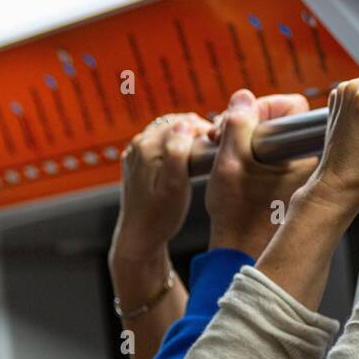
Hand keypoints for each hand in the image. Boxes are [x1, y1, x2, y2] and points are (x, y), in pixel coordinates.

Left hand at [111, 112, 211, 266]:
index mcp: (147, 147)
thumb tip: (184, 125)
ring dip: (188, 133)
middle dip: (198, 128)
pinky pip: (161, 140)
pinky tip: (190, 153)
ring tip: (208, 146)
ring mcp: (136, 151)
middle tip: (219, 143)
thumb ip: (177, 153)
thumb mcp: (174, 187)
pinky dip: (177, 141)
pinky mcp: (138, 160)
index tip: (222, 141)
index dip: (206, 129)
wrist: (140, 236)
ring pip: (168, 129)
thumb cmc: (160, 216)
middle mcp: (138, 144)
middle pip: (175, 123)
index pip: (183, 123)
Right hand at [205, 89, 316, 254]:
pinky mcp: (288, 180)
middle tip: (220, 135)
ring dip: (243, 135)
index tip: (236, 123)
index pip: (292, 106)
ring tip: (220, 148)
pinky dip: (248, 150)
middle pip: (279, 119)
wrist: (242, 251)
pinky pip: (269, 152)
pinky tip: (229, 161)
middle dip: (246, 121)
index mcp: (302, 154)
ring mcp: (298, 171)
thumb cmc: (238, 216)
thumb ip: (238, 126)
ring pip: (271, 135)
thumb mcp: (231, 164)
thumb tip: (244, 97)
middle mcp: (308, 161)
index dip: (260, 107)